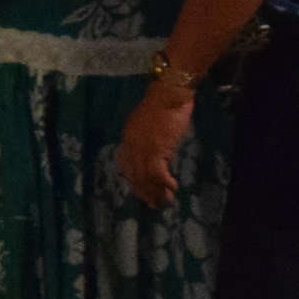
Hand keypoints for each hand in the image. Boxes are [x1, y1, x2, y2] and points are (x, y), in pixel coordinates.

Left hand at [120, 79, 194, 207]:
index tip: (141, 190)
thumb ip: (150, 138)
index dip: (133, 179)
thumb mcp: (151, 124)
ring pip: (145, 176)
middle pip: (134, 174)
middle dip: (144, 190)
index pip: (125, 164)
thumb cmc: (163, 104)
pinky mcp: (156, 150)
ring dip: (155, 191)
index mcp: (128, 138)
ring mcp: (142, 149)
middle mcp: (130, 146)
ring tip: (164, 202)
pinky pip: (157, 173)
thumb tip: (159, 151)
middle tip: (153, 204)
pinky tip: (172, 188)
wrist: (168, 94)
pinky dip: (164, 183)